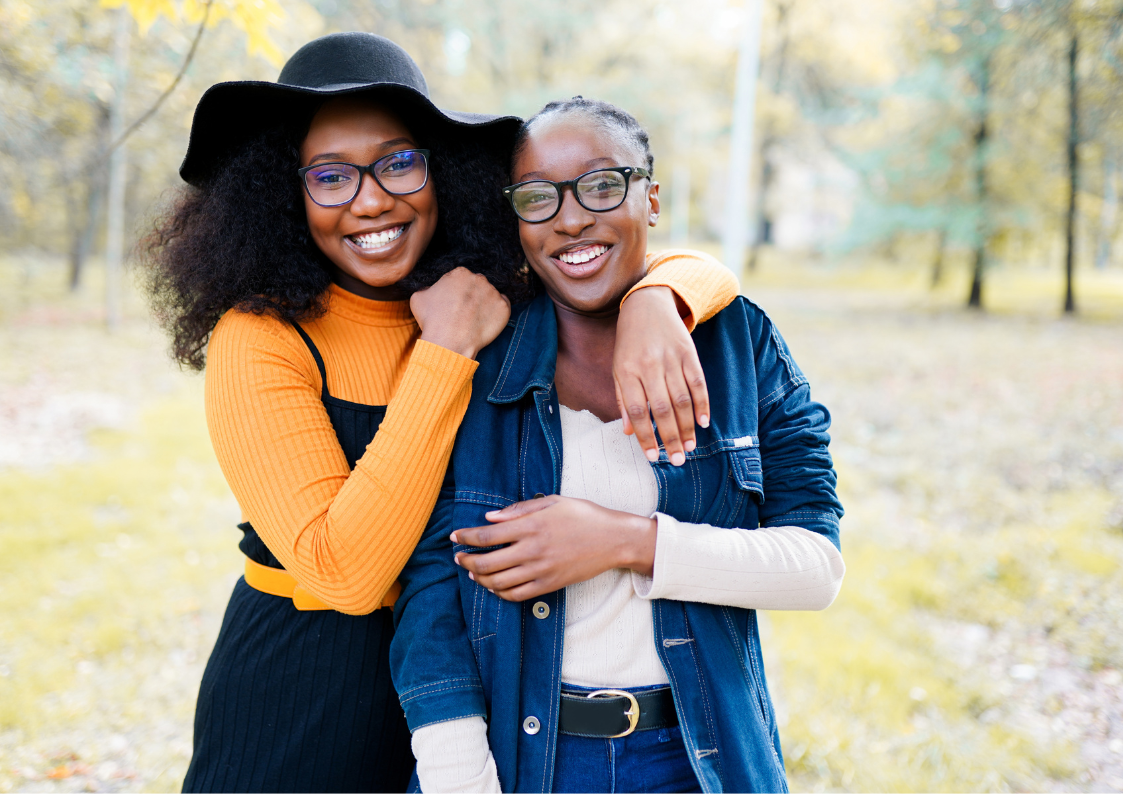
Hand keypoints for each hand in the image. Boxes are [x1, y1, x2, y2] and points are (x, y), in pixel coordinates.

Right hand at [410, 267, 510, 358]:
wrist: (448, 342)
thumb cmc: (432, 321)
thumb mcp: (419, 298)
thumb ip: (428, 288)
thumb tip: (432, 290)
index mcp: (459, 273)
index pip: (461, 278)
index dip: (457, 292)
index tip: (454, 304)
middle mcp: (479, 278)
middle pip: (477, 285)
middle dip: (472, 296)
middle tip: (464, 313)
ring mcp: (493, 293)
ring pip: (490, 295)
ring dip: (484, 304)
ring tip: (473, 320)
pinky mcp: (504, 308)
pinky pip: (503, 307)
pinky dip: (496, 314)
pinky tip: (485, 322)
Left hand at [451, 496, 656, 601]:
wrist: (613, 540)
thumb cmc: (584, 516)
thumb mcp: (553, 502)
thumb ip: (519, 510)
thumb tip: (490, 518)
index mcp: (531, 526)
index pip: (486, 536)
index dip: (465, 538)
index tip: (455, 537)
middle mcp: (532, 550)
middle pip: (486, 562)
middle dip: (466, 560)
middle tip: (458, 556)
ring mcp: (540, 570)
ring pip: (498, 581)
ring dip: (479, 577)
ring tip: (472, 571)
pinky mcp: (549, 585)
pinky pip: (516, 595)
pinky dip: (499, 592)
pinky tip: (494, 585)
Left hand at [614, 286, 709, 465]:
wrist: (647, 304)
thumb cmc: (629, 343)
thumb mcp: (618, 369)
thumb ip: (623, 400)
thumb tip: (629, 432)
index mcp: (627, 371)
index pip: (638, 411)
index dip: (646, 436)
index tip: (654, 457)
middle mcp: (649, 366)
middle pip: (662, 409)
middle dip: (671, 438)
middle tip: (678, 460)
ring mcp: (671, 358)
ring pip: (682, 399)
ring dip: (687, 426)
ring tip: (689, 447)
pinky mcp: (689, 353)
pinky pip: (698, 382)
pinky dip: (702, 404)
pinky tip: (703, 422)